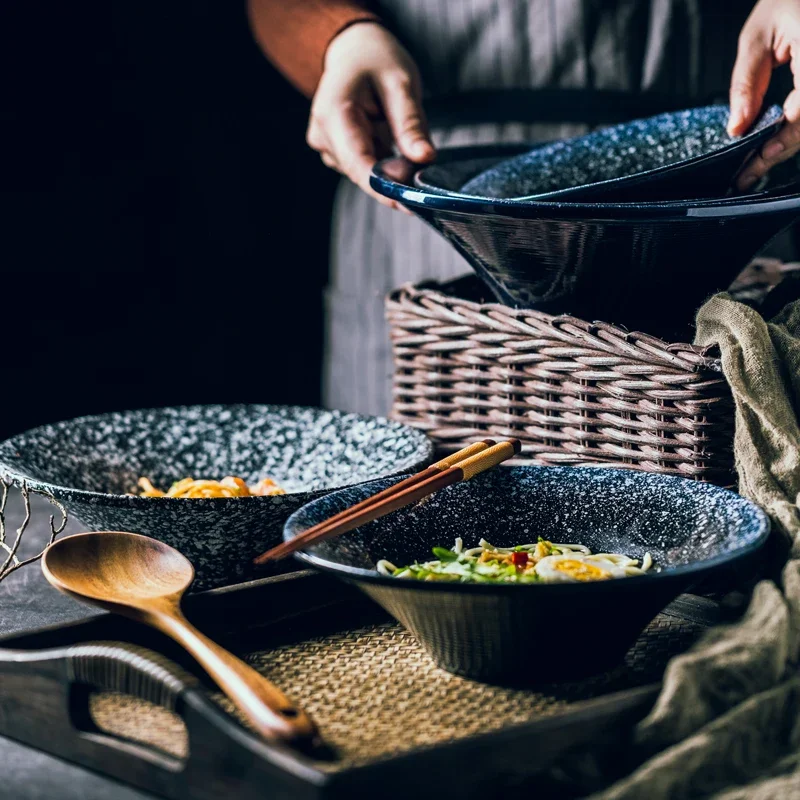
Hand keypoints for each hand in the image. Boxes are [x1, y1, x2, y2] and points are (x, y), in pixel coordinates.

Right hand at [307, 22, 434, 208]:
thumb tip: (425, 159)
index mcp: (334, 113)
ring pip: (363, 173)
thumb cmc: (376, 59)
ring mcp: (325, 145)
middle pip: (361, 173)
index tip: (411, 203)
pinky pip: (362, 167)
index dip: (385, 189)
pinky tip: (385, 138)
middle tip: (422, 167)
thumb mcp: (401, 83)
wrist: (354, 50)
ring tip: (397, 134)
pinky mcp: (334, 151)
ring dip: (387, 165)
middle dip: (392, 177)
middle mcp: (322, 134)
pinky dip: (381, 161)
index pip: (359, 165)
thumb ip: (411, 124)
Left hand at [728, 0, 799, 189]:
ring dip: (788, 144)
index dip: (781, 140)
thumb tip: (737, 127)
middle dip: (780, 151)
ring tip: (755, 165)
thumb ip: (747, 82)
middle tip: (748, 174)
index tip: (755, 160)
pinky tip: (773, 143)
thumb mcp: (758, 36)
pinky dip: (795, 128)